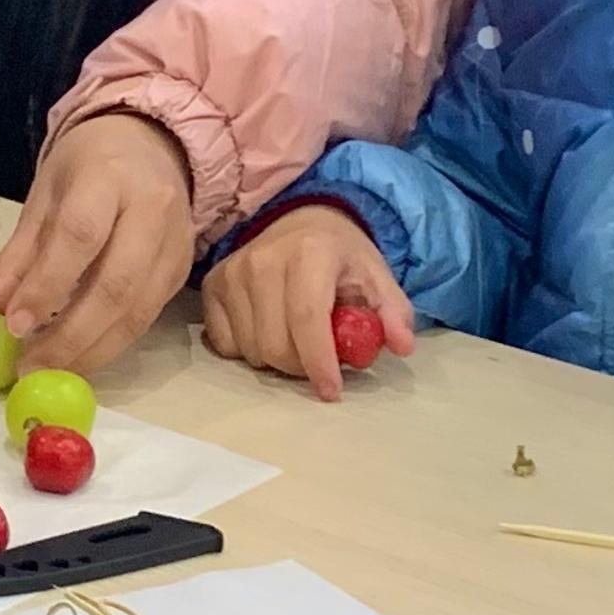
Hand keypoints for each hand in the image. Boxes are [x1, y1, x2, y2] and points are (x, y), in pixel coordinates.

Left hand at [0, 112, 195, 376]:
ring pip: (137, 312)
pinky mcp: (183, 271)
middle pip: (116, 285)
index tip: (14, 326)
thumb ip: (18, 256)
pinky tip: (79, 355)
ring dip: (91, 350)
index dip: (47, 286)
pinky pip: (147, 318)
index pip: (80, 237)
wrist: (150, 144)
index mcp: (109, 177)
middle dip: (70, 336)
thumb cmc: (88, 168)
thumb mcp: (45, 196)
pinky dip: (111, 343)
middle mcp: (152, 209)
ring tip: (49, 368)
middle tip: (29, 366)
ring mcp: (175, 243)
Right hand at [200, 201, 415, 399]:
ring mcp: (232, 273)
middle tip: (320, 361)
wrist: (299, 223)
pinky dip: (248, 351)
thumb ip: (393, 312)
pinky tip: (267, 331)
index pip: (307, 318)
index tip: (332, 391)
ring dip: (277, 360)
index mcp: (308, 253)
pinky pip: (226, 344)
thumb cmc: (340, 256)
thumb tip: (402, 346)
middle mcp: (263, 260)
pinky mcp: (212, 286)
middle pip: (275, 344)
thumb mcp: (376, 277)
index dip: (319, 362)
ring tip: (296, 341)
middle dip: (301, 367)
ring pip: (251, 350)